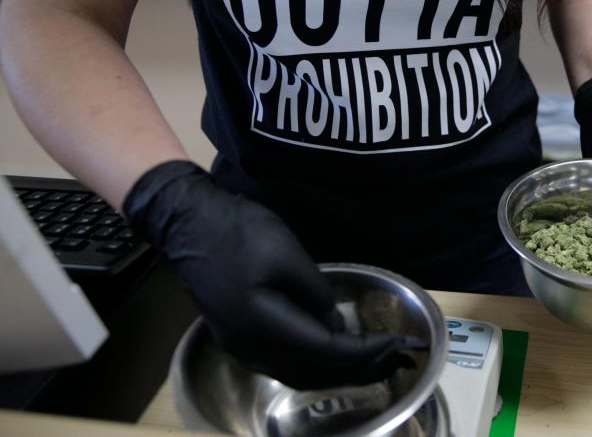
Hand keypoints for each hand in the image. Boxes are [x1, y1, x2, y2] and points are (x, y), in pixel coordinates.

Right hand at [123, 160, 421, 389]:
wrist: (188, 223)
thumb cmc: (240, 230)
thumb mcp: (288, 254)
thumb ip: (316, 294)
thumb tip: (337, 327)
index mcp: (261, 326)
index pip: (324, 351)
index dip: (364, 351)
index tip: (397, 342)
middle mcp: (249, 348)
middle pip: (312, 372)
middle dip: (358, 367)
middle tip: (395, 356)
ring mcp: (239, 348)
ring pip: (297, 373)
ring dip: (337, 369)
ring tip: (375, 358)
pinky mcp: (237, 339)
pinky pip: (283, 363)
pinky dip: (314, 362)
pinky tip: (335, 351)